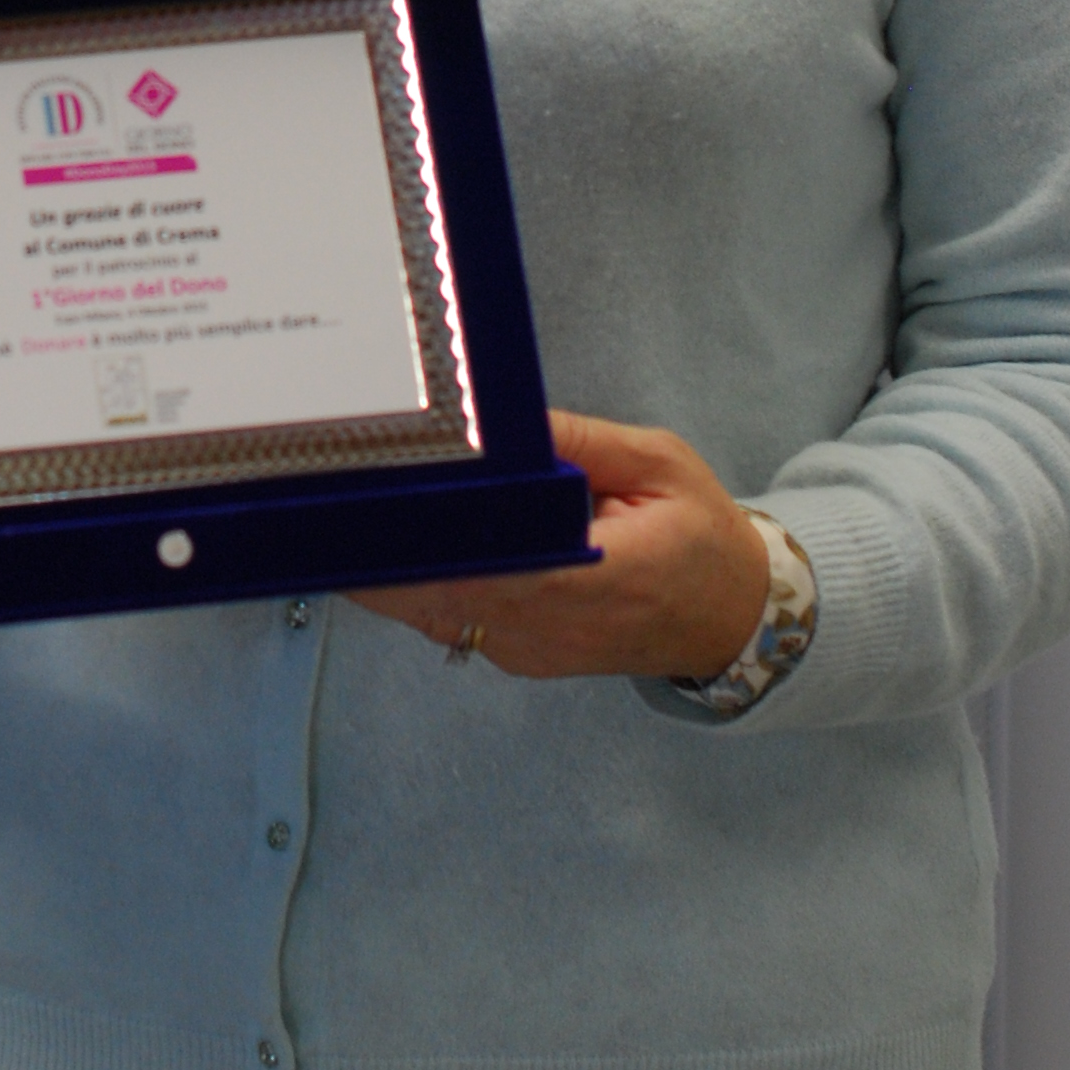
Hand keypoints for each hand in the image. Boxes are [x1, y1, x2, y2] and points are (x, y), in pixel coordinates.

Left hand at [347, 408, 769, 682]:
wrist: (731, 618)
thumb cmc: (699, 535)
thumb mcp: (659, 464)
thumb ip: (583, 441)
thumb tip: (507, 415)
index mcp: (598, 577)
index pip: (494, 564)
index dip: (430, 535)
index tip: (382, 492)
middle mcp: (551, 627)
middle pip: (443, 589)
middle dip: (388, 538)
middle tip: (338, 478)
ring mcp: (527, 650)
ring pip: (433, 609)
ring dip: (392, 559)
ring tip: (352, 495)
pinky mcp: (515, 654)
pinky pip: (449, 618)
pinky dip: (416, 579)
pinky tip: (393, 531)